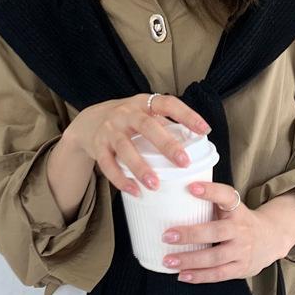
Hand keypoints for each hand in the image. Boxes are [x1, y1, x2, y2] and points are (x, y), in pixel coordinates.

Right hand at [64, 94, 210, 196]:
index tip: (205, 129)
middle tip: (184, 162)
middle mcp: (126, 113)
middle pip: (147, 126)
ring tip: (155, 185)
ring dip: (141, 167)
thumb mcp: (145, 114)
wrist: (90, 121)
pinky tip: (134, 191)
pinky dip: (121, 179)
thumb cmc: (128, 120)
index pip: (168, 103)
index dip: (187, 115)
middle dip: (166, 144)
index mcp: (144, 104)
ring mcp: (110, 129)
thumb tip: (197, 143)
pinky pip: (108, 164)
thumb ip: (165, 125)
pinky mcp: (98, 146)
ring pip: (125, 147)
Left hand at [160, 182, 284, 282]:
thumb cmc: (240, 220)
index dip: (210, 191)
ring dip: (190, 260)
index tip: (191, 187)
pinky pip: (218, 275)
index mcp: (238, 210)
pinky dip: (199, 276)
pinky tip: (182, 275)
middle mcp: (241, 230)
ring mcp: (242, 251)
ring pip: (215, 257)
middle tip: (167, 235)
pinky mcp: (241, 269)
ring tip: (168, 260)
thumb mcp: (232, 206)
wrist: (272, 238)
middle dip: (190, 235)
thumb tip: (176, 195)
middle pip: (215, 232)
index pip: (226, 196)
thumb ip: (212, 202)